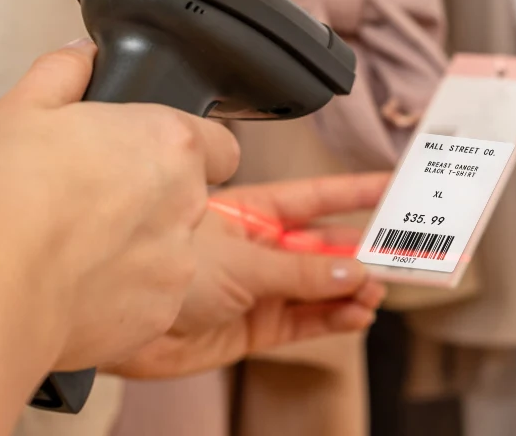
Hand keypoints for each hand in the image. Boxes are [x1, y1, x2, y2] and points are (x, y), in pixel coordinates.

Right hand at [0, 37, 240, 372]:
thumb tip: (82, 56)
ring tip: (72, 247)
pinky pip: (147, 298)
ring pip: (168, 251)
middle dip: (148, 198)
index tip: (144, 154)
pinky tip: (72, 285)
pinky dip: (120, 293)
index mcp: (169, 142)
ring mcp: (178, 263)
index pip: (218, 143)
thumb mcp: (22, 108)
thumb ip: (64, 71)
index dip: (183, 147)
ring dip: (134, 247)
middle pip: (187, 197)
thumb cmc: (5, 197)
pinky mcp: (159, 315)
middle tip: (89, 199)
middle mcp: (187, 203)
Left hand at [103, 173, 390, 378]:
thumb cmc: (152, 264)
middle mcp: (258, 249)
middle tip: (402, 254)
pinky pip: (304, 322)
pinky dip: (333, 320)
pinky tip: (354, 314)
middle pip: (325, 246)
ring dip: (350, 290)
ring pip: (319, 287)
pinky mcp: (252, 328)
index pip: (316, 197)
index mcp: (251, 212)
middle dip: (363, 250)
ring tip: (374, 291)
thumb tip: (351, 268)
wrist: (113, 317)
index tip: (393, 187)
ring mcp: (257, 289)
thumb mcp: (242, 260)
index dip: (356, 192)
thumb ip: (300, 269)